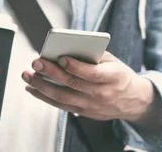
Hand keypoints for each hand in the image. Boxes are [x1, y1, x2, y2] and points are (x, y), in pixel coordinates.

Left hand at [22, 52, 159, 123]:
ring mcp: (93, 106)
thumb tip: (67, 47)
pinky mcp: (84, 113)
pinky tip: (32, 88)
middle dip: (52, 73)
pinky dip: (44, 97)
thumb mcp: (113, 62)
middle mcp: (103, 94)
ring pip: (63, 97)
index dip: (75, 66)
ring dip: (42, 86)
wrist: (133, 101)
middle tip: (36, 63)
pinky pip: (61, 106)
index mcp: (113, 77)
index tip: (60, 58)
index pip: (92, 73)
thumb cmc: (119, 74)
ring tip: (27, 75)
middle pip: (73, 84)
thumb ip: (93, 55)